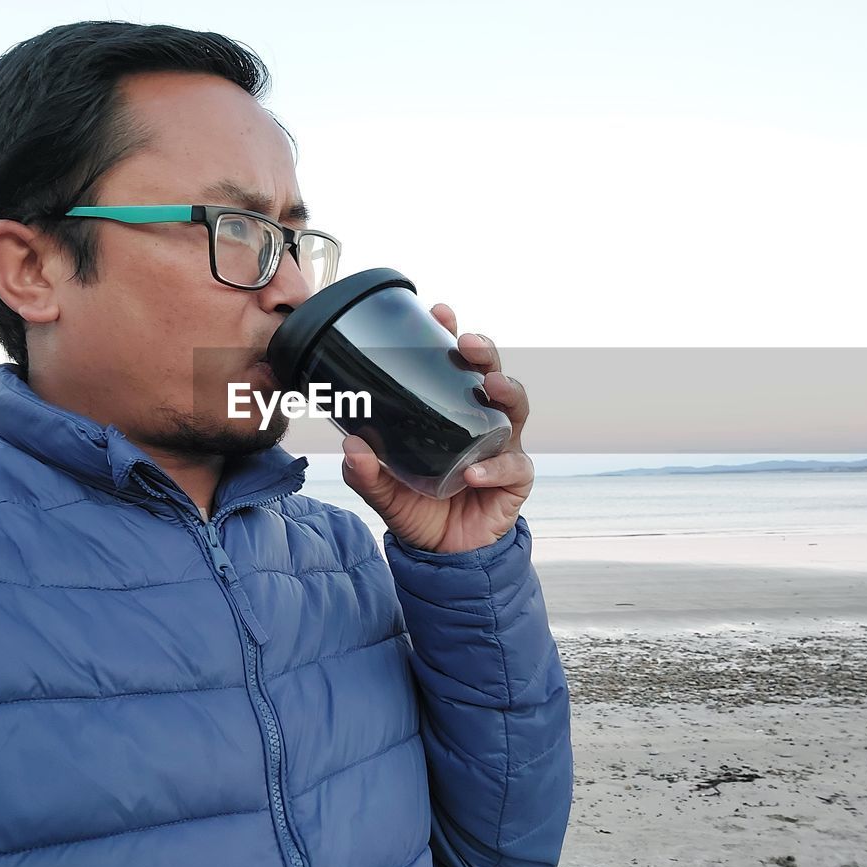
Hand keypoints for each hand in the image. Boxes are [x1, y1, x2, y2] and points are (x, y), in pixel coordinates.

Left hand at [340, 302, 533, 553]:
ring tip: (491, 386)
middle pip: (492, 374)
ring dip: (508, 392)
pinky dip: (494, 468)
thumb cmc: (417, 508)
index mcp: (450, 412)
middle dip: (485, 352)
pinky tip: (473, 474)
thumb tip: (350, 445)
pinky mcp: (515, 479)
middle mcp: (480, 421)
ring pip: (516, 409)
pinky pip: (512, 467)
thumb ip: (365, 471)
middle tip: (468, 343)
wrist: (442, 554)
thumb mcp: (383, 489)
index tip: (440, 312)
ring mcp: (503, 447)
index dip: (451, 335)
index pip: (454, 365)